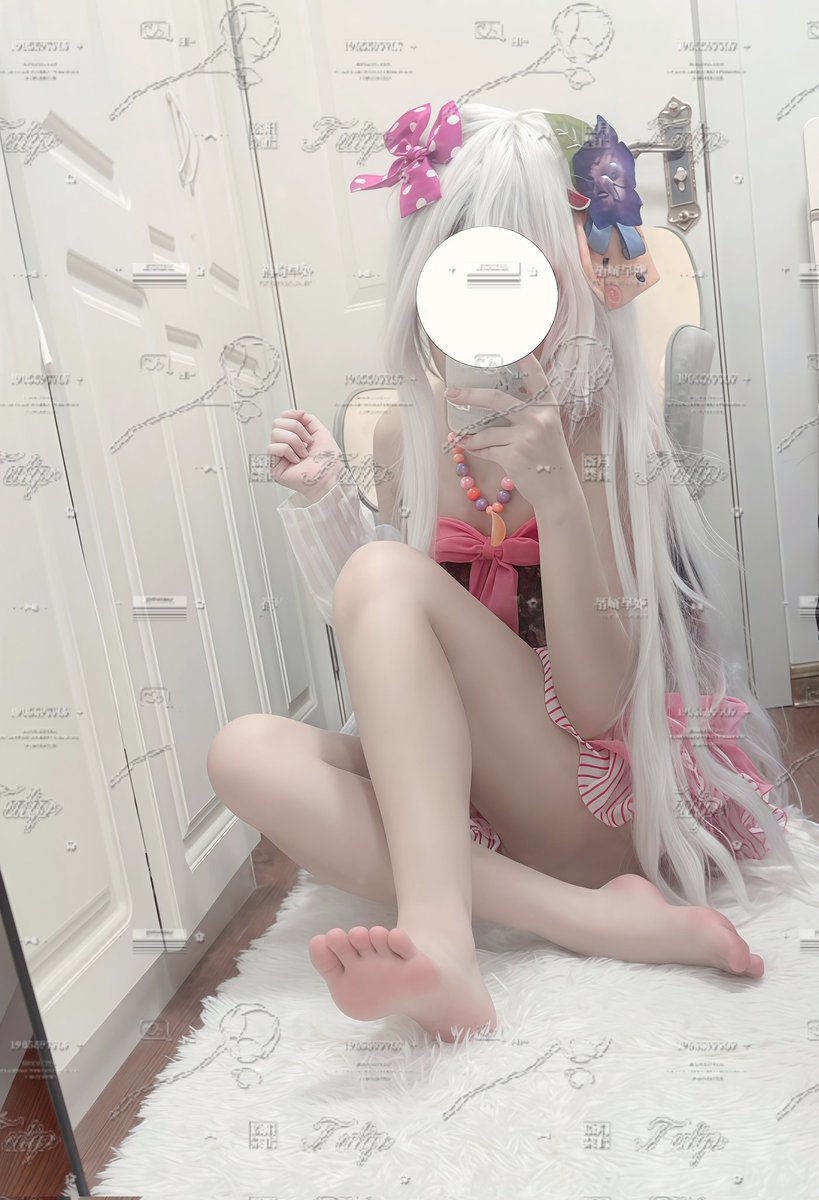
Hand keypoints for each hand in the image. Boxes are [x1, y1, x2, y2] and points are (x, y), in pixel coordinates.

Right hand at [267, 410, 345, 497]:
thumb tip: (297, 413)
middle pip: (277, 423)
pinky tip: (296, 460)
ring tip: (304, 453)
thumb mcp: (320, 432)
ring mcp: (279, 457)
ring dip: (295, 441)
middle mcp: (285, 446)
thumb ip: (307, 420)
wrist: (330, 477)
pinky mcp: (274, 467)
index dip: (290, 414)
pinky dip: (288, 451)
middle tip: (308, 441)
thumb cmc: (329, 462)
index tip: (301, 415)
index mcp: (294, 438)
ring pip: (275, 433)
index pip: (282, 419)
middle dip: (296, 428)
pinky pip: (273, 448)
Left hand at [445, 353, 568, 503]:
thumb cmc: (549, 458)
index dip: (521, 356)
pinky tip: (471, 449)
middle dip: (469, 395)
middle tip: (451, 393)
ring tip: (458, 436)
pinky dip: (477, 450)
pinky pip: (486, 449)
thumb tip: (493, 401)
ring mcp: (526, 437)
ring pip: (486, 431)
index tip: (508, 342)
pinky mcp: (513, 456)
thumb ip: (528, 413)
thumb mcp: (547, 429)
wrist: (559, 490)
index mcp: (548, 407)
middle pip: (496, 399)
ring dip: (469, 435)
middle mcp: (538, 418)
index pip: (535, 375)